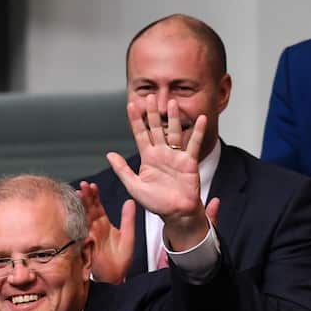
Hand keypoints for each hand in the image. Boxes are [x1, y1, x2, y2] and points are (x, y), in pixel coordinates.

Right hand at [78, 181, 134, 283]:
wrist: (116, 278)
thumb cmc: (121, 261)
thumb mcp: (128, 237)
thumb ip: (128, 220)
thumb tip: (130, 202)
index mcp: (104, 225)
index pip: (97, 207)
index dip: (94, 196)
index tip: (92, 186)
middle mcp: (94, 229)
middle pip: (88, 209)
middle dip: (85, 197)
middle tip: (83, 185)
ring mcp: (89, 236)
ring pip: (82, 218)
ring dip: (80, 206)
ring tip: (78, 193)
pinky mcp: (85, 244)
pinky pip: (80, 231)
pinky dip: (78, 221)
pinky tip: (76, 212)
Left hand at [105, 96, 208, 250]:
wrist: (176, 214)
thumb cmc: (156, 203)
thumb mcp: (134, 186)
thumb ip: (122, 170)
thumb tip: (109, 154)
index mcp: (148, 158)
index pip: (140, 134)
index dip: (136, 120)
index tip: (132, 105)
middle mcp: (161, 154)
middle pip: (156, 128)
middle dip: (153, 113)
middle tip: (151, 97)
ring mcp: (176, 156)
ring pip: (174, 132)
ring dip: (173, 117)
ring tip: (171, 102)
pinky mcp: (189, 161)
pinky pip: (194, 144)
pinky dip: (197, 131)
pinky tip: (201, 118)